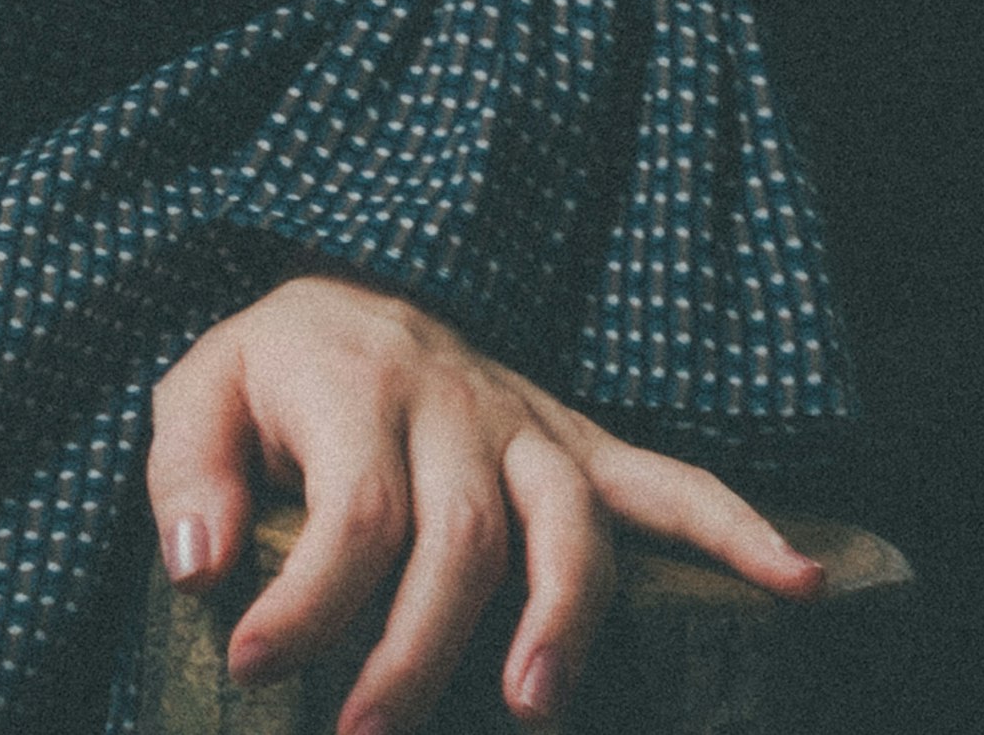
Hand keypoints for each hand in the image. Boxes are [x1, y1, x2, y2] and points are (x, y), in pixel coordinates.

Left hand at [144, 274, 821, 729]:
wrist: (345, 291)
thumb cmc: (272, 373)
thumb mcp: (198, 394)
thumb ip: (186, 474)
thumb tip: (199, 565)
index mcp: (358, 384)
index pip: (352, 510)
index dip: (309, 605)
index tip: (257, 669)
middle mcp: (455, 398)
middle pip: (460, 536)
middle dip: (420, 651)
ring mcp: (528, 422)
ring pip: (568, 520)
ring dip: (562, 616)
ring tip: (533, 707)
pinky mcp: (574, 444)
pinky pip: (666, 480)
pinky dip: (736, 529)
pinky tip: (797, 581)